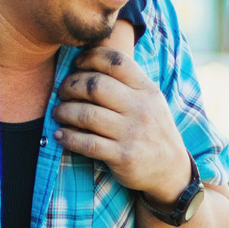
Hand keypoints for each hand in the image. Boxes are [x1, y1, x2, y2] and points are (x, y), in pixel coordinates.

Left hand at [52, 20, 190, 200]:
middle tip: (62, 92)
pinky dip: (68, 138)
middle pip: (95, 86)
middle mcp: (141, 108)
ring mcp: (132, 133)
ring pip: (87, 114)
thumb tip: (88, 62)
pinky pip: (87, 143)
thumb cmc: (152, 130)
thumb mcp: (150, 101)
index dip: (90, 58)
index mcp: (147, 89)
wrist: (171, 169)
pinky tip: (60, 135)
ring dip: (64, 112)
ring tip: (58, 113)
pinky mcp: (123, 156)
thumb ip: (127, 83)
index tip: (76, 64)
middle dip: (70, 86)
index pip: (116, 61)